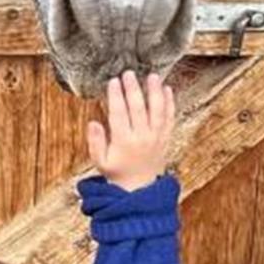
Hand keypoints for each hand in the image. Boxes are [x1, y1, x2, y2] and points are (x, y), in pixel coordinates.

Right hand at [86, 71, 174, 192]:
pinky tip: (167, 89)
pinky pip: (170, 119)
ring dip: (155, 92)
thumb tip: (93, 122)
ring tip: (153, 76)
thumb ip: (95, 142)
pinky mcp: (165, 138)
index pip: (119, 114)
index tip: (113, 81)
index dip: (116, 96)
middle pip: (138, 109)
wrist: (140, 190)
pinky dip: (169, 103)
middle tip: (129, 73)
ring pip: (158, 111)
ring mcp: (156, 138)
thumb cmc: (117, 173)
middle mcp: (142, 138)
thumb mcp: (100, 161)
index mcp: (124, 142)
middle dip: (133, 89)